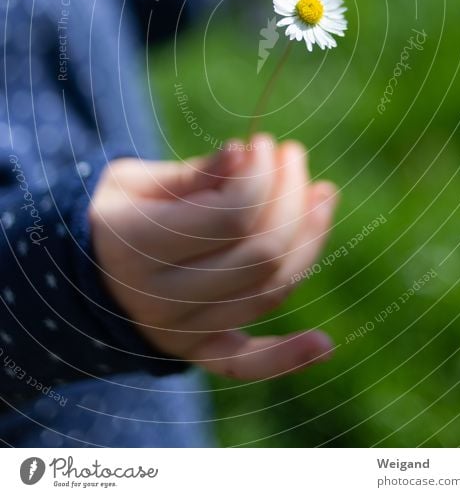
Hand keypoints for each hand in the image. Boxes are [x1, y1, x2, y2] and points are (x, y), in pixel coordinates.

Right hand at [89, 135, 338, 379]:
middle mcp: (160, 299)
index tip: (261, 144)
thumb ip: (191, 174)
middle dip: (290, 196)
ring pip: (270, 290)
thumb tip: (244, 154)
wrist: (86, 274)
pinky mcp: (199, 352)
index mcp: (136, 247)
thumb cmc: (116, 213)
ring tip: (322, 193)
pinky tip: (324, 345)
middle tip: (291, 155)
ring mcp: (182, 333)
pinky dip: (286, 357)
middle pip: (261, 252)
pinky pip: (247, 363)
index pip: (230, 216)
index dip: (260, 175)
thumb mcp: (134, 182)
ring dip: (308, 239)